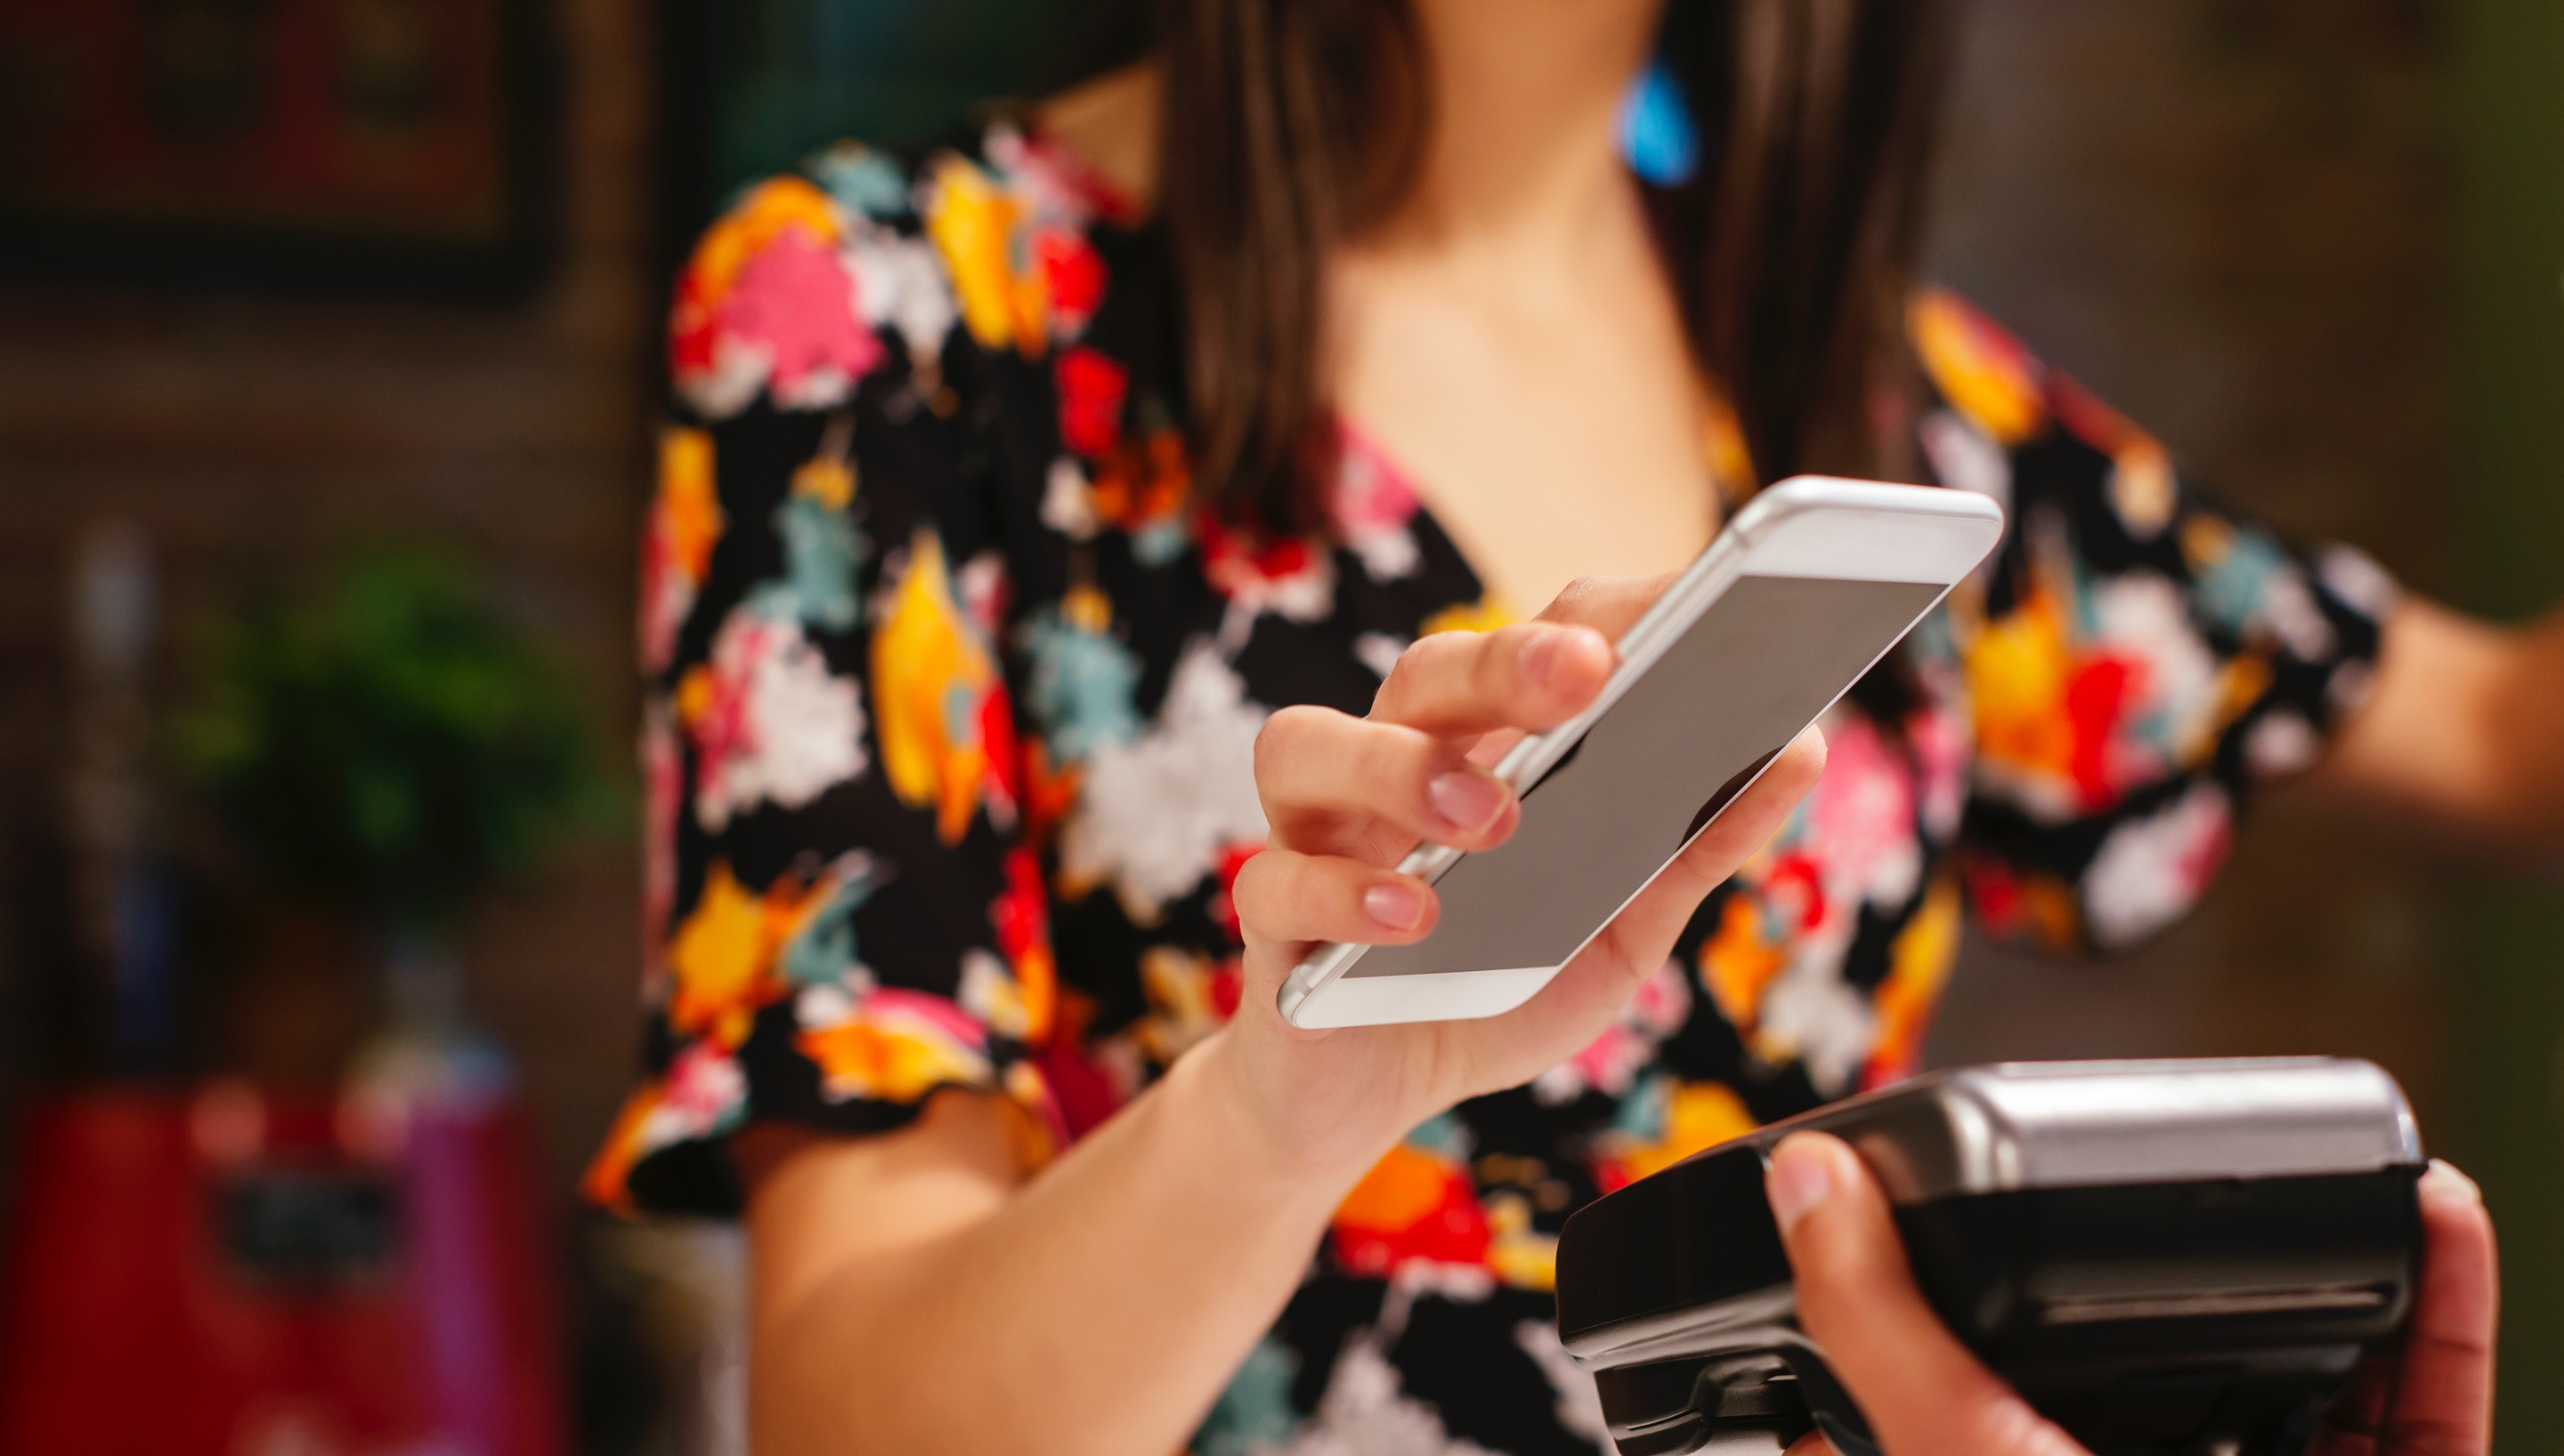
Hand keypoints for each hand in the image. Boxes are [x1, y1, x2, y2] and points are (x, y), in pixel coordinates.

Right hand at [1215, 573, 1826, 1179]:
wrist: (1362, 1097)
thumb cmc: (1483, 988)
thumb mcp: (1616, 932)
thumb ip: (1692, 846)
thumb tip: (1798, 746)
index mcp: (1483, 749)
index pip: (1534, 645)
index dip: (1602, 617)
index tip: (1683, 604)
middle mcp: (1391, 766)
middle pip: (1426, 672)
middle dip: (1507, 663)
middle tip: (1587, 679)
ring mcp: (1318, 834)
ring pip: (1308, 743)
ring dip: (1399, 768)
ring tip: (1487, 819)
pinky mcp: (1271, 919)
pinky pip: (1273, 879)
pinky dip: (1342, 891)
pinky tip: (1410, 918)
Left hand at [1764, 1132, 2499, 1455]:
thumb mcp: (1964, 1453)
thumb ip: (1878, 1333)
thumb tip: (1806, 1189)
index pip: (1963, 1388)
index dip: (1957, 1298)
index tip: (1970, 1197)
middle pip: (2161, 1366)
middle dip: (2182, 1270)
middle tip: (2187, 1165)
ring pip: (2308, 1376)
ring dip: (2331, 1266)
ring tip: (2329, 1163)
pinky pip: (2422, 1413)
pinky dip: (2437, 1316)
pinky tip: (2433, 1220)